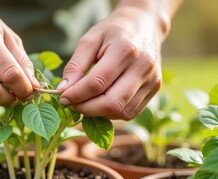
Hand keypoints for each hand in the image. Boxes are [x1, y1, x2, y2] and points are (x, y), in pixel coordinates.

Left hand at [58, 3, 170, 119]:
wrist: (144, 25)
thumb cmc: (113, 31)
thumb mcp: (89, 39)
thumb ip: (75, 65)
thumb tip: (63, 90)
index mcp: (125, 50)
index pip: (97, 83)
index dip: (76, 95)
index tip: (62, 97)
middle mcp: (143, 67)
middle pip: (112, 103)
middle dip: (86, 109)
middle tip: (72, 104)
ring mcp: (152, 80)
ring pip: (122, 112)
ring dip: (99, 113)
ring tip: (85, 102)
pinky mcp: (155, 89)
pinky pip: (130, 112)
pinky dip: (111, 113)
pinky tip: (101, 102)